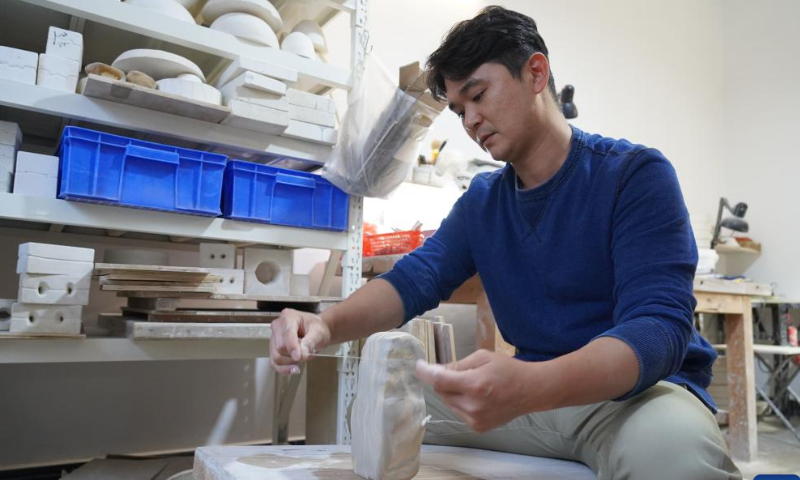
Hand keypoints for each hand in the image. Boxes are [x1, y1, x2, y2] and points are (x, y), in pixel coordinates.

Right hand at [269, 308, 331, 374]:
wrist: (315, 331)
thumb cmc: (316, 328)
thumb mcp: (319, 332)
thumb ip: (310, 341)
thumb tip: (302, 353)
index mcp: (288, 317)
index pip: (287, 333)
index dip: (292, 346)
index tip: (298, 357)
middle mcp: (277, 326)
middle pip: (280, 347)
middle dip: (295, 354)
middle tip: (309, 352)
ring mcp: (273, 339)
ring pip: (277, 357)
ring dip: (292, 361)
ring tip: (304, 355)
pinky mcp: (273, 350)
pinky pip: (274, 364)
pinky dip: (284, 369)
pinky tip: (294, 369)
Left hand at [415, 349, 553, 431]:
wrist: (531, 391)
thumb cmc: (507, 369)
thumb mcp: (482, 357)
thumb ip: (458, 364)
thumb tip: (436, 370)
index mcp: (474, 385)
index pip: (439, 381)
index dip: (425, 373)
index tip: (418, 366)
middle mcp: (473, 405)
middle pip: (442, 392)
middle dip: (443, 381)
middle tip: (457, 373)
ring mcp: (475, 419)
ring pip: (449, 403)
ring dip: (452, 392)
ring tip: (472, 385)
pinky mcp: (478, 427)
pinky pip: (458, 412)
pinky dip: (461, 403)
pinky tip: (477, 397)